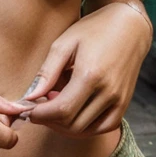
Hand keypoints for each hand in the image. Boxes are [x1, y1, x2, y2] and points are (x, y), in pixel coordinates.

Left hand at [18, 3, 151, 136]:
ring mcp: (119, 100)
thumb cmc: (94, 30)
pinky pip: (103, 128)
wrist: (129, 26)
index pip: (61, 110)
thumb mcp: (65, 43)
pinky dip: (84, 127)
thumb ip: (47, 72)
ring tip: (53, 107)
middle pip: (72, 124)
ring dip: (64, 126)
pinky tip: (73, 113)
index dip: (40, 115)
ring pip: (85, 130)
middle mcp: (108, 92)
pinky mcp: (125, 104)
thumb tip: (29, 96)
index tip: (26, 110)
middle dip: (48, 121)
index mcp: (90, 74)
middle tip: (37, 107)